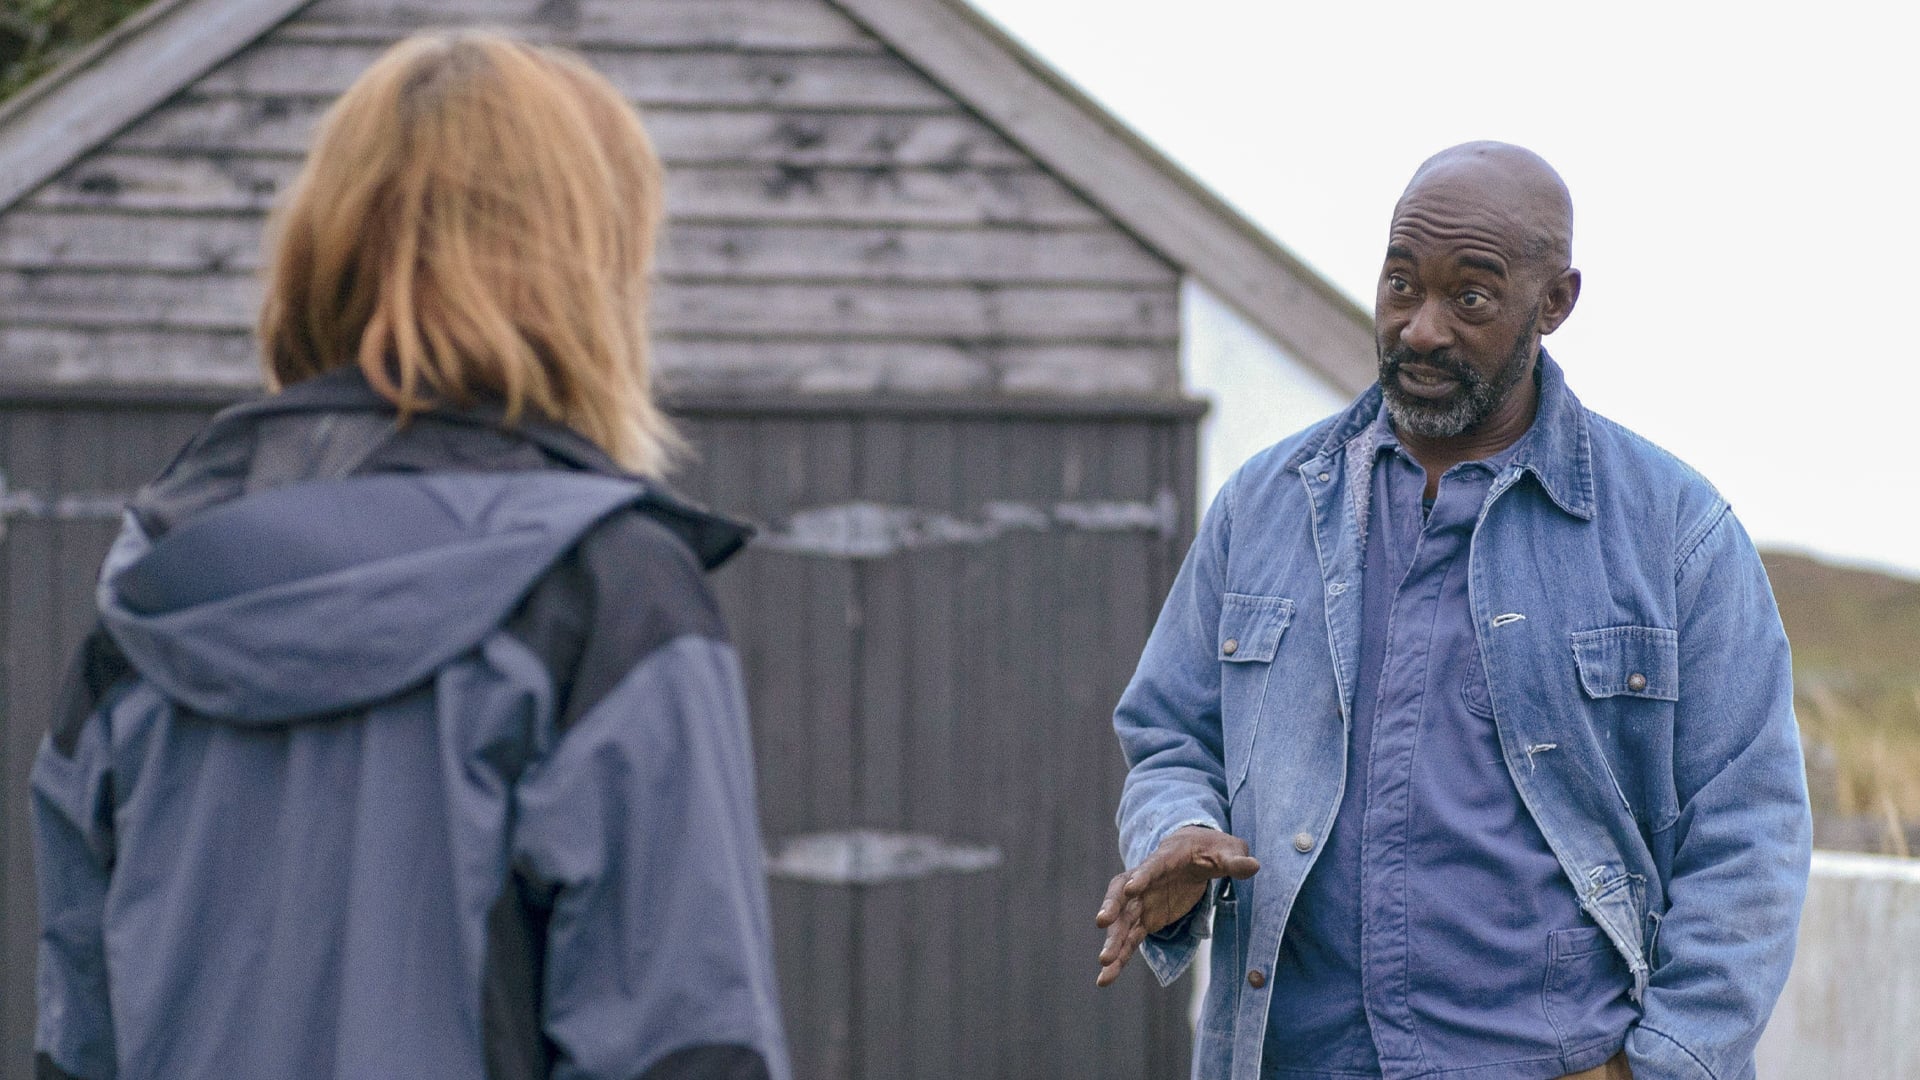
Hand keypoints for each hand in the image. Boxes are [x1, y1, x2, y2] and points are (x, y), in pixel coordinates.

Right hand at [1094, 825, 1258, 986]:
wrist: (1195, 852)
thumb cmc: (1211, 849)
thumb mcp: (1227, 851)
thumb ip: (1235, 860)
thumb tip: (1254, 865)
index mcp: (1166, 859)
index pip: (1151, 867)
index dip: (1141, 876)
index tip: (1131, 888)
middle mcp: (1145, 880)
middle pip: (1123, 893)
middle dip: (1113, 906)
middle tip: (1102, 922)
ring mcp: (1142, 901)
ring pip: (1122, 921)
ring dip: (1113, 941)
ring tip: (1103, 965)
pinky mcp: (1146, 919)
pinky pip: (1129, 938)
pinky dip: (1119, 956)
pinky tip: (1107, 977)